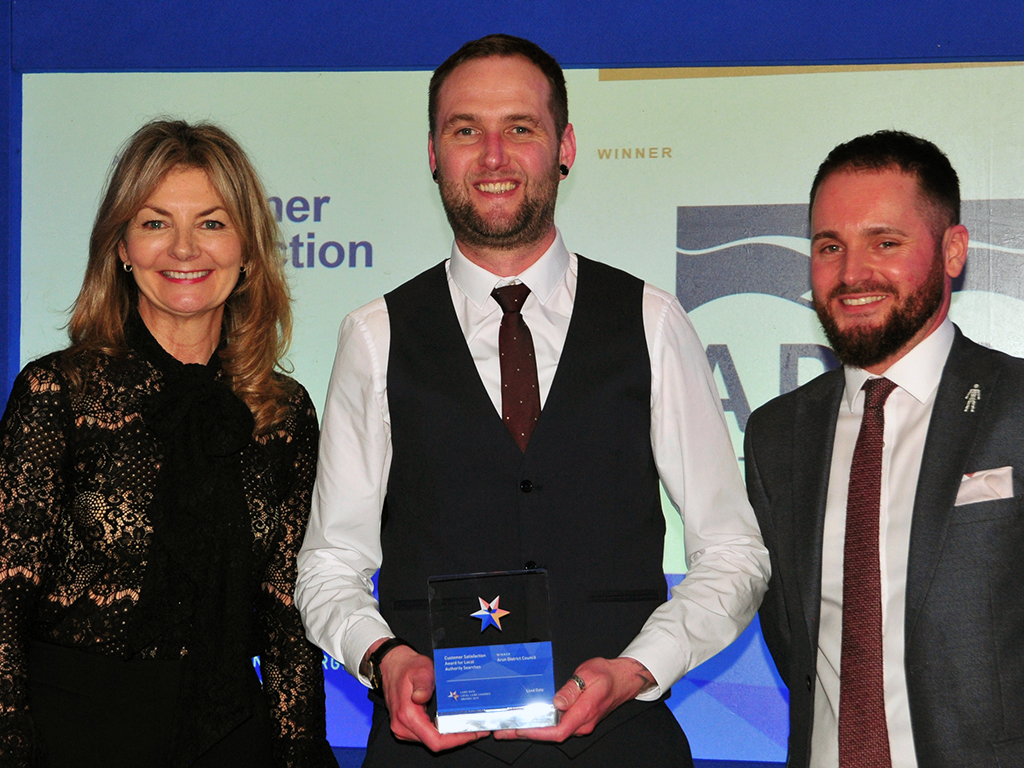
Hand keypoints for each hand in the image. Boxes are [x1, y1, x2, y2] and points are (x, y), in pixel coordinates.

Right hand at [373, 642, 486, 750]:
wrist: (393, 665)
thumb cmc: (407, 667)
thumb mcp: (421, 671)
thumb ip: (423, 685)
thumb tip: (421, 697)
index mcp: (407, 715)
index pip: (435, 740)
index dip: (456, 740)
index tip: (472, 733)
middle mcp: (403, 726)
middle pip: (435, 743)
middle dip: (457, 738)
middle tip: (477, 729)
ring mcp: (402, 728)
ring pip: (431, 741)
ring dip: (449, 737)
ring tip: (467, 726)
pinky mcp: (405, 727)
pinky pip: (426, 736)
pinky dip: (440, 733)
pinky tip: (452, 724)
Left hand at [493, 657, 654, 741]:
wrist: (623, 679)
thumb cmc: (606, 674)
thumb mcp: (588, 675)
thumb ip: (572, 689)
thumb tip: (558, 702)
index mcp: (584, 712)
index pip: (557, 731)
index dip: (536, 733)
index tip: (518, 730)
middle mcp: (582, 723)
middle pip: (551, 734)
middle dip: (527, 733)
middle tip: (503, 731)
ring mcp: (582, 723)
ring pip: (554, 731)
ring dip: (533, 730)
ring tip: (510, 726)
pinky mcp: (580, 719)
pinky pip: (559, 725)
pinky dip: (543, 724)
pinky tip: (531, 720)